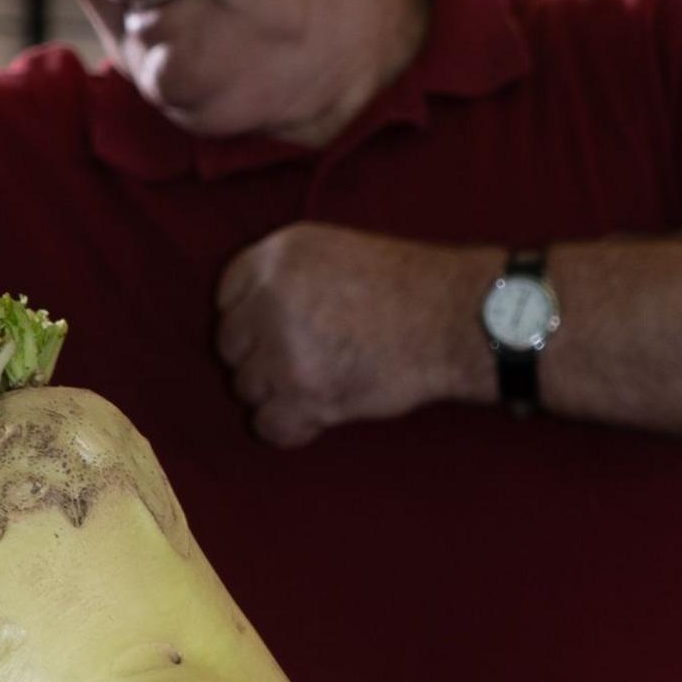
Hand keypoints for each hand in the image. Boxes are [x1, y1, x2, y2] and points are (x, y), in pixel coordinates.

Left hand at [215, 223, 495, 448]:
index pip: (227, 296)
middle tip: (301, 364)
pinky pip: (268, 426)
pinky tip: (316, 417)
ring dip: (278, 395)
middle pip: (230, 347)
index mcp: (278, 255)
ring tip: (320, 386)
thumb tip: (248, 315)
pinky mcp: (303, 394)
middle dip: (260, 360)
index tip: (270, 334)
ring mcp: (283, 348)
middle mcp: (271, 297)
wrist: (454, 320)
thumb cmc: (407, 287)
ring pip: (246, 389)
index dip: (249, 321)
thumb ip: (286, 276)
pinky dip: (291, 429)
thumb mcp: (336, 252)